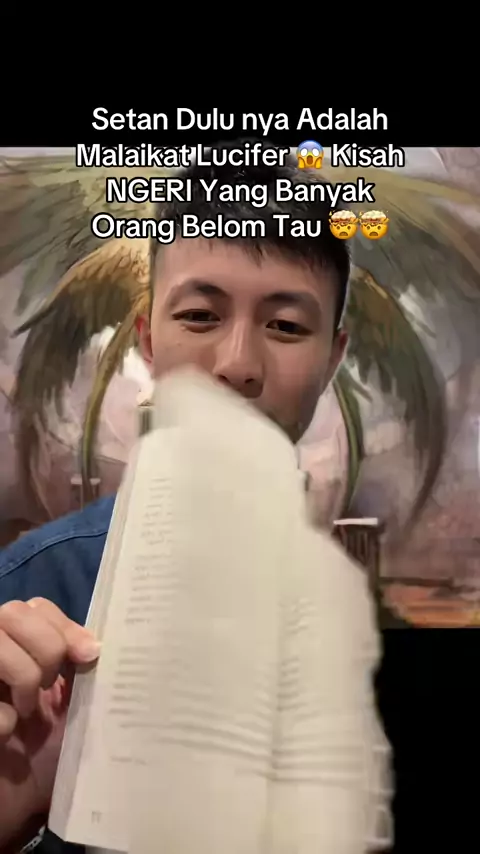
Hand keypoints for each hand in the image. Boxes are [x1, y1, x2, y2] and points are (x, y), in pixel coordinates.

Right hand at [0, 598, 99, 847]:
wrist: (16, 808)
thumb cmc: (47, 757)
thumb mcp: (74, 709)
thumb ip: (84, 673)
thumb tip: (109, 643)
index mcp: (22, 647)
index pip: (37, 607)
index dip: (63, 625)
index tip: (90, 656)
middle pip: (14, 612)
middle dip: (45, 647)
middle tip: (51, 685)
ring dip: (23, 677)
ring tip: (27, 713)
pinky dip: (4, 721)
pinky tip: (5, 736)